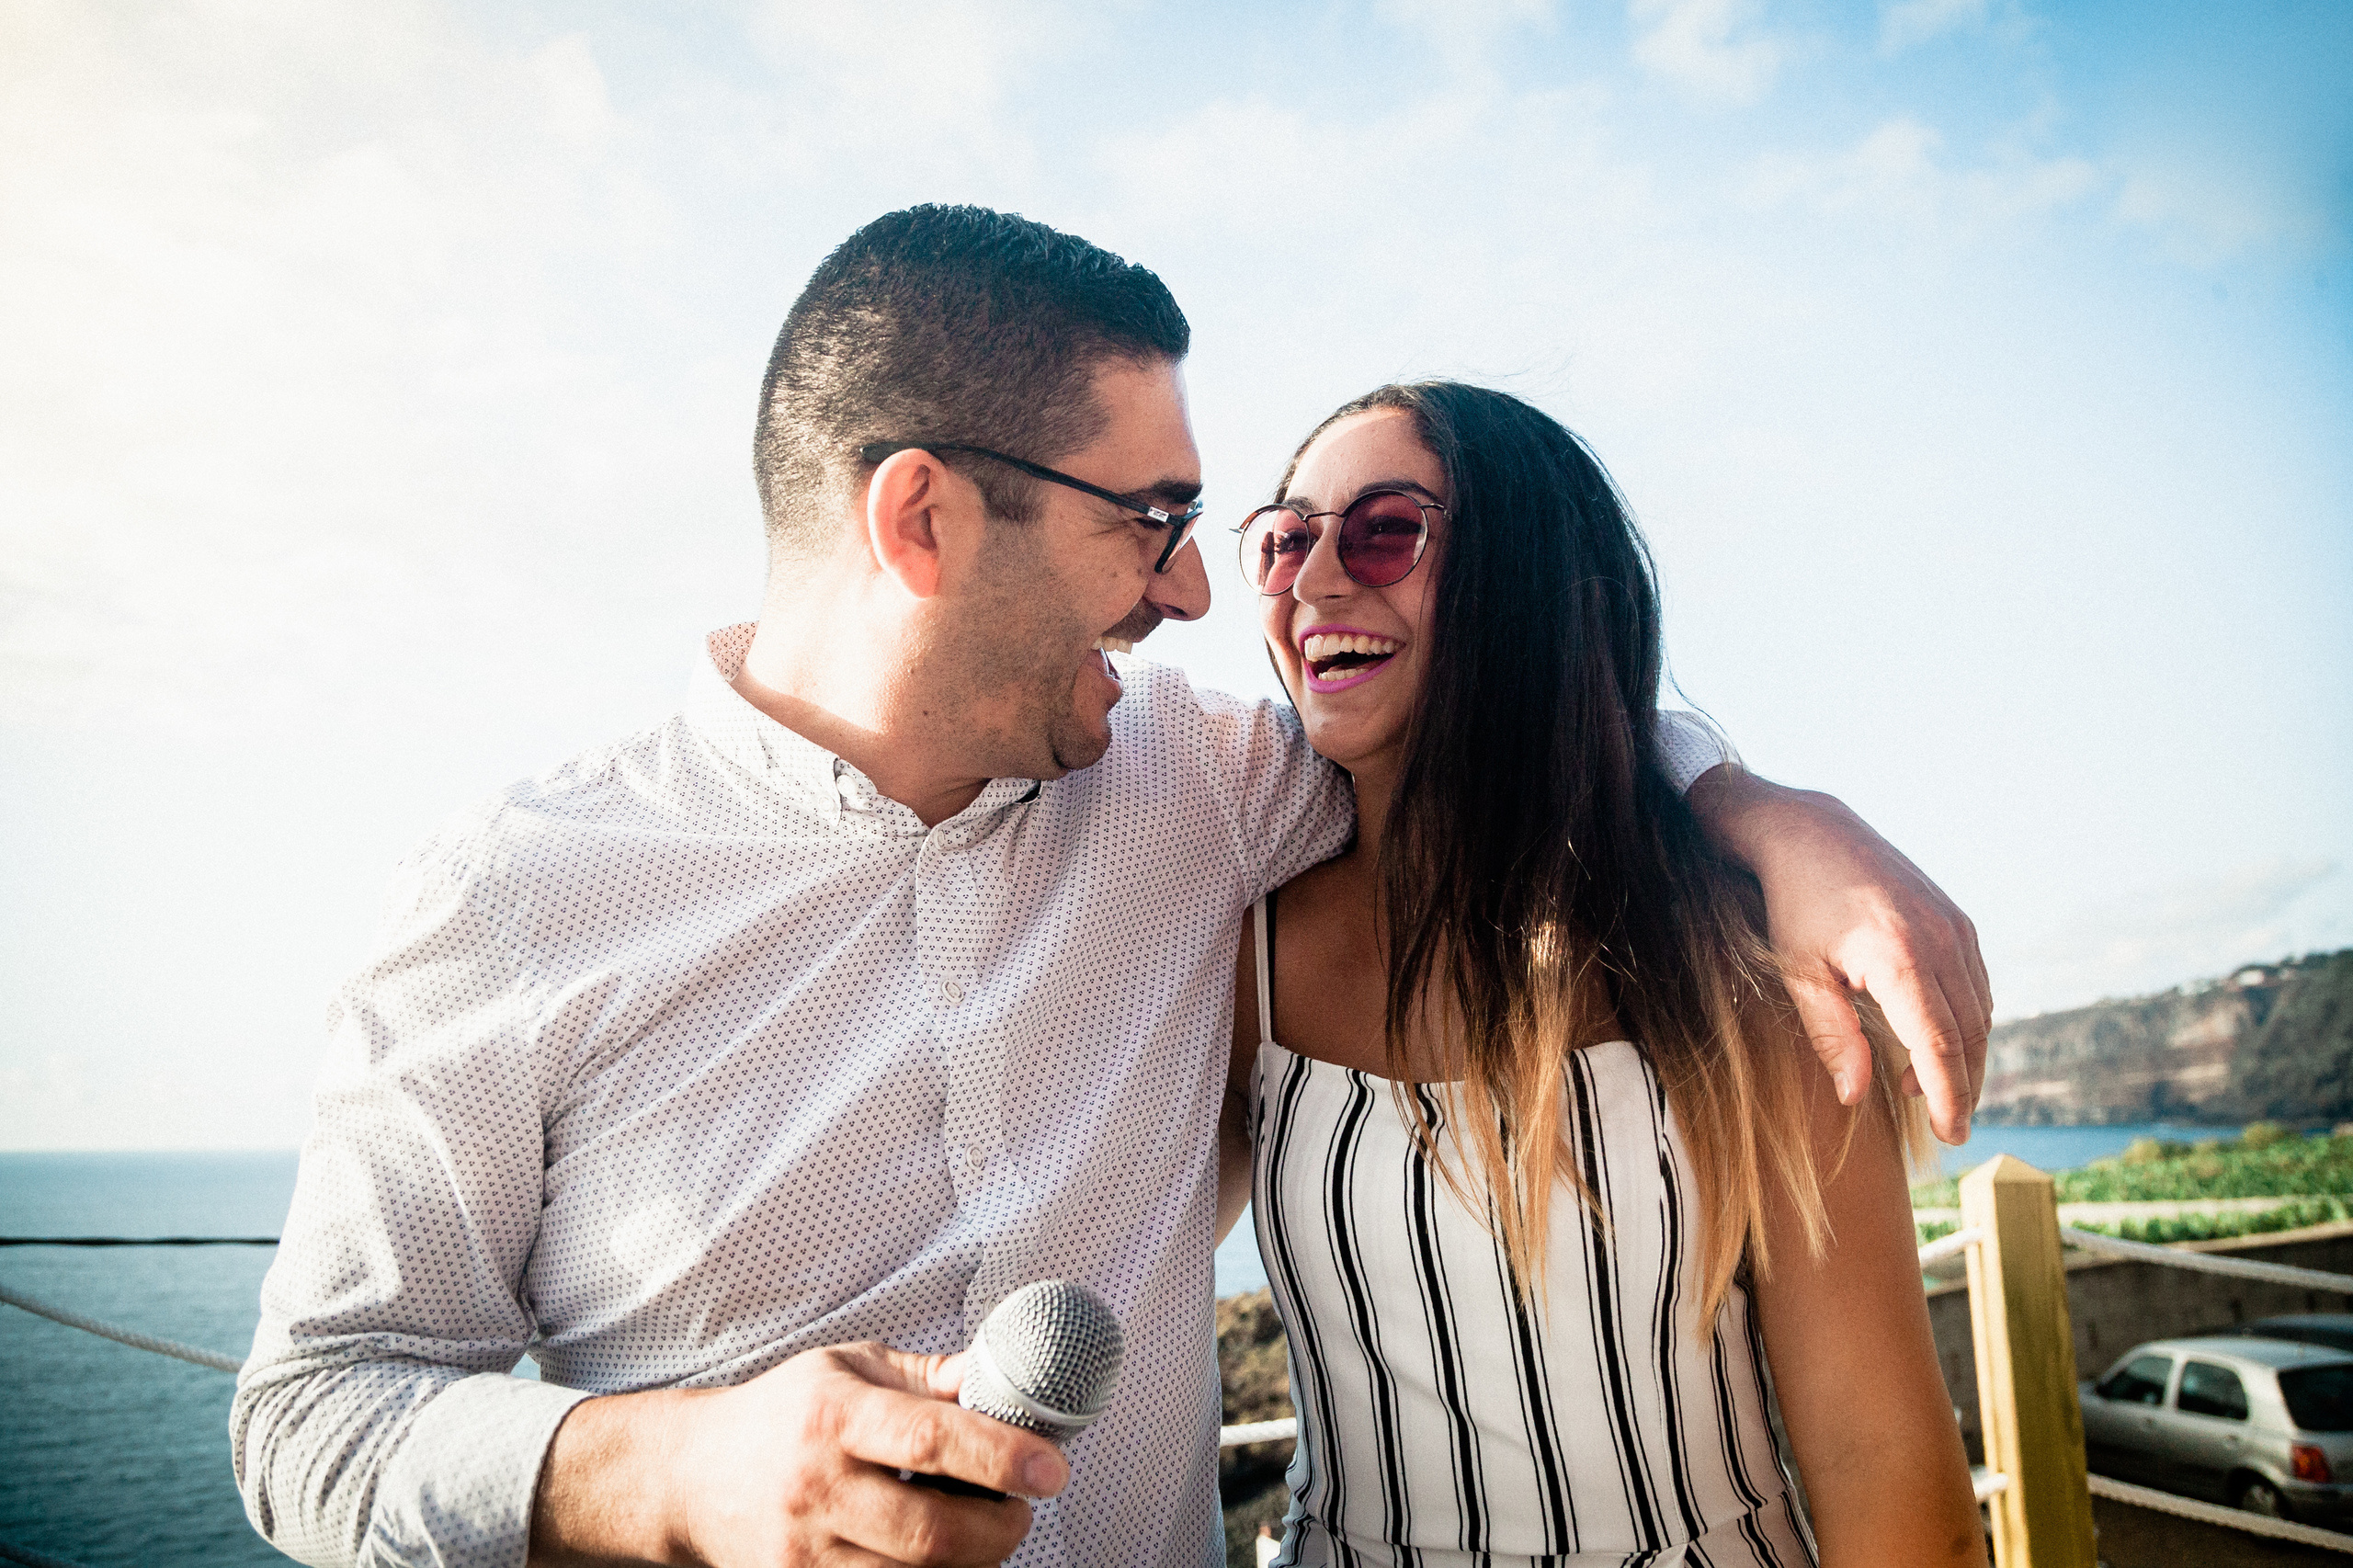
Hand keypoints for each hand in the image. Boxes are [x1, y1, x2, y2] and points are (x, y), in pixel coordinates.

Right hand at [531, 1341, 1068, 1566]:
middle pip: (932, 1533)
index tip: (1053, 1466)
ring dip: (975, 1560)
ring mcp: (805, 1550)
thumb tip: (1005, 1371)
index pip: (929, 1441)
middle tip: (1025, 1505)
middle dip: (1002, 1527)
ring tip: (986, 1526)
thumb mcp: (849, 1365)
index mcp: (834, 1413)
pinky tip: (943, 1554)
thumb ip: (930, 1373)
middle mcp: (817, 1486)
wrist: (691, 1477)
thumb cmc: (785, 1412)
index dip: (1001, 1457)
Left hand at [1689, 769, 1991, 1143]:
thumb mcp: (1799, 974)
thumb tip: (1855, 1097)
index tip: (1951, 1135)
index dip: (1949, 1097)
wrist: (1812, 834)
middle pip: (1970, 1035)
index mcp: (1901, 958)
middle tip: (1947, 1128)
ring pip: (1980, 1012)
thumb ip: (1831, 1037)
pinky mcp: (1958, 920)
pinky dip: (1965, 1022)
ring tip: (1924, 1090)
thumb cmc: (1794, 906)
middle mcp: (1941, 941)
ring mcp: (1956, 927)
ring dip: (1964, 1057)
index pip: (1941, 1046)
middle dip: (1963, 1086)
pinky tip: (1931, 1043)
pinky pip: (1976, 985)